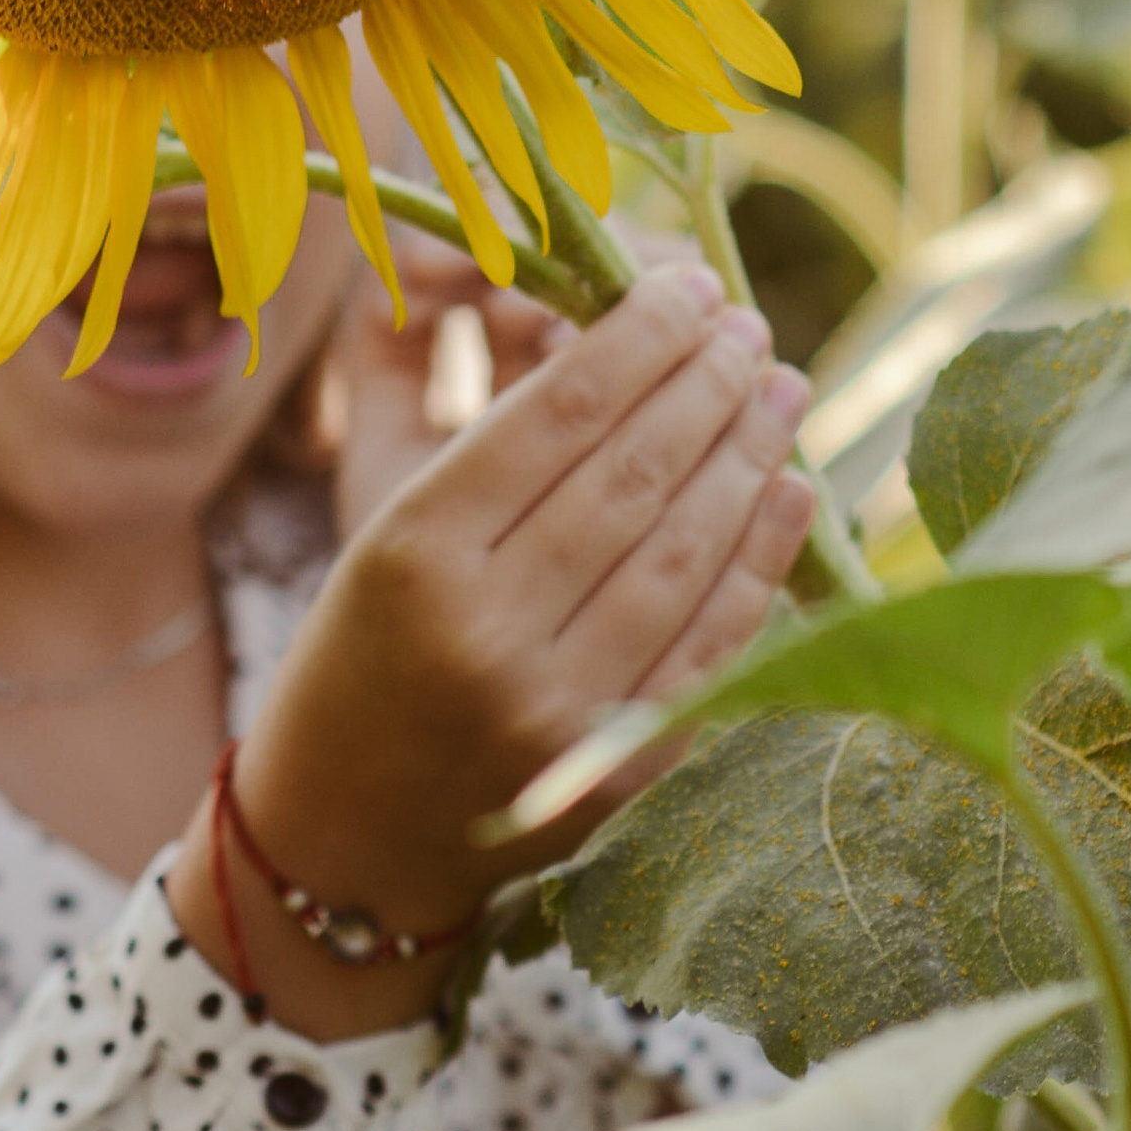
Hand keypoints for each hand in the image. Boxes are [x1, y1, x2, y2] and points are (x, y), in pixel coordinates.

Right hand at [166, 261, 813, 1036]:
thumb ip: (483, 429)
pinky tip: (787, 491)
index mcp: (413, 550)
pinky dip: (761, 560)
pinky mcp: (617, 775)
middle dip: (708, 379)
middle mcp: (486, 629)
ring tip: (781, 387)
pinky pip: (712, 644)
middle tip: (747, 324)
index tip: (689, 286)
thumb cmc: (359, 656)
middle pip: (634, 471)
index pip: (561, 411)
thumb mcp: (381, 528)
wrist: (344, 844)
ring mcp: (559, 712)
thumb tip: (613, 328)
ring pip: (685, 551)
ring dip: (750, 454)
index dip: (641, 333)